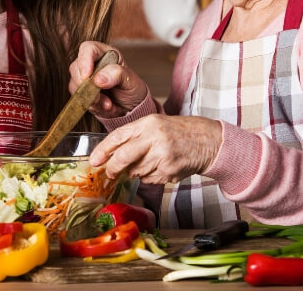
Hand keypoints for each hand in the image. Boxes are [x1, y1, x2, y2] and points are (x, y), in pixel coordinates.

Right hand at [70, 41, 147, 117]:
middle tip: (98, 96)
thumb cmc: (132, 89)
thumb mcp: (130, 80)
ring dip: (90, 98)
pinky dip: (91, 106)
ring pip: (74, 84)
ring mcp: (85, 79)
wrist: (131, 108)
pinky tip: (105, 107)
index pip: (88, 48)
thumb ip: (117, 74)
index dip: (85, 60)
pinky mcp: (82, 93)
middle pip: (76, 67)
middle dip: (85, 84)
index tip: (87, 75)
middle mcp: (92, 63)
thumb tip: (98, 79)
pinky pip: (78, 99)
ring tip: (108, 104)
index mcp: (105, 54)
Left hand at [88, 114, 221, 183]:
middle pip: (124, 157)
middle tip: (109, 173)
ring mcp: (163, 156)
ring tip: (148, 163)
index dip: (103, 150)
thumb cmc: (180, 132)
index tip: (94, 160)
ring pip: (136, 171)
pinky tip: (160, 167)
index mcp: (149, 123)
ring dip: (135, 172)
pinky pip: (149, 179)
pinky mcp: (170, 171)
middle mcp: (155, 138)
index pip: (119, 136)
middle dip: (113, 168)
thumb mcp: (156, 124)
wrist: (208, 141)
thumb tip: (111, 154)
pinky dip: (149, 177)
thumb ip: (134, 136)